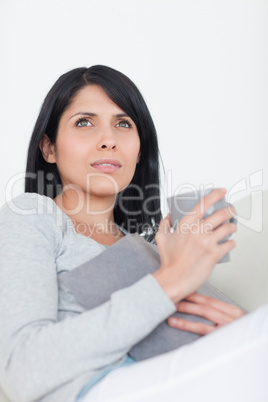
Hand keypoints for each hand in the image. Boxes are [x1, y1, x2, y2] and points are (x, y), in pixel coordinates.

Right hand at [153, 188, 236, 303]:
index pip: (204, 203)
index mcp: (186, 224)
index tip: (222, 192)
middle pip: (221, 214)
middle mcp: (198, 230)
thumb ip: (164, 224)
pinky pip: (229, 244)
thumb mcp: (161, 238)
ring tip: (232, 227)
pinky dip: (231, 243)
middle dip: (230, 211)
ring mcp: (207, 242)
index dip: (216, 195)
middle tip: (231, 212)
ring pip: (227, 228)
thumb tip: (169, 217)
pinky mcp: (214, 254)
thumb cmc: (168, 261)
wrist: (174, 279)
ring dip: (232, 227)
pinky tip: (230, 243)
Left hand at [167, 292, 244, 334]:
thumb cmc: (237, 340)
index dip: (195, 295)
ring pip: (203, 312)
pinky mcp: (221, 337)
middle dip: (188, 299)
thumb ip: (219, 317)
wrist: (248, 357)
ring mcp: (228, 327)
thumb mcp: (232, 326)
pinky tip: (175, 322)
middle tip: (173, 296)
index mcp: (234, 312)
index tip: (182, 292)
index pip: (211, 300)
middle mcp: (232, 317)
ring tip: (171, 306)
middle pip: (206, 303)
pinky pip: (201, 328)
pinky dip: (186, 324)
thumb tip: (198, 309)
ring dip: (186, 307)